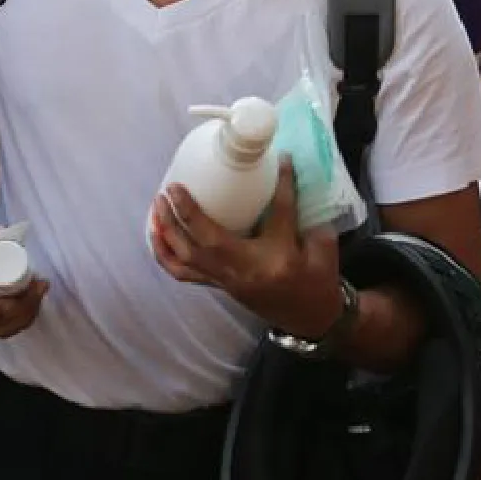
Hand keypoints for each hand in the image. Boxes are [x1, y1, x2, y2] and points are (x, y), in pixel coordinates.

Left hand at [149, 160, 342, 338]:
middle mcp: (245, 271)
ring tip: (157, 205)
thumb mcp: (324, 250)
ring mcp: (227, 281)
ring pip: (188, 257)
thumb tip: (288, 179)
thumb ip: (306, 218)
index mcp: (278, 259)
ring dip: (168, 231)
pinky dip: (165, 254)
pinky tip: (156, 234)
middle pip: (208, 240)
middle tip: (173, 186)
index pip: (279, 215)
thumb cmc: (317, 283)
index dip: (282, 187)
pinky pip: (183, 272)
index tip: (283, 160)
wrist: (309, 319)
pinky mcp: (218, 285)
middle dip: (186, 212)